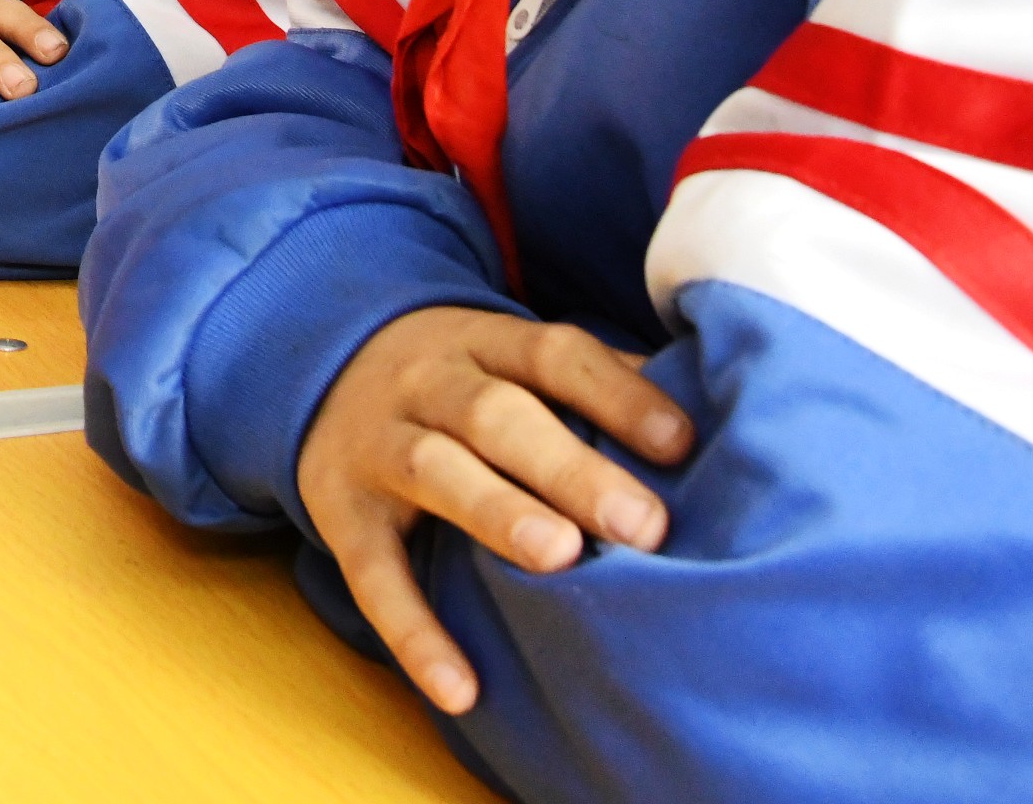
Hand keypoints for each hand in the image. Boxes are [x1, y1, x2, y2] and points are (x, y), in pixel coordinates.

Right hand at [292, 305, 691, 716]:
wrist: (319, 365)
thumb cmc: (460, 381)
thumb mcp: (511, 359)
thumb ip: (596, 381)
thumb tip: (713, 411)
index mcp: (484, 344)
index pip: (554, 355)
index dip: (616, 394)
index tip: (680, 444)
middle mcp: (426, 382)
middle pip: (496, 414)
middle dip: (569, 466)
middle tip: (642, 524)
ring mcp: (377, 444)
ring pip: (434, 469)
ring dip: (496, 512)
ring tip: (560, 557)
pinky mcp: (339, 511)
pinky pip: (372, 573)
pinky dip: (413, 631)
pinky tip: (460, 688)